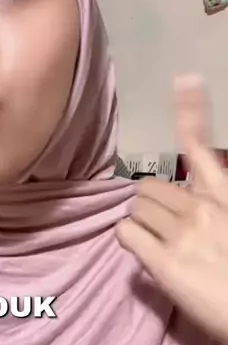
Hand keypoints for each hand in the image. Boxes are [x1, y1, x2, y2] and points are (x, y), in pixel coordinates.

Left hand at [116, 77, 227, 344]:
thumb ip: (217, 206)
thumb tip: (194, 200)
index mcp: (226, 198)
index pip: (201, 148)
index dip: (192, 112)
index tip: (185, 81)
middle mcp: (202, 208)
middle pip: (149, 186)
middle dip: (150, 203)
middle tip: (162, 225)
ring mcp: (181, 234)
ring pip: (135, 206)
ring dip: (141, 221)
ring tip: (158, 240)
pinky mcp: (162, 262)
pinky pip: (126, 233)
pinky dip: (130, 240)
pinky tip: (144, 252)